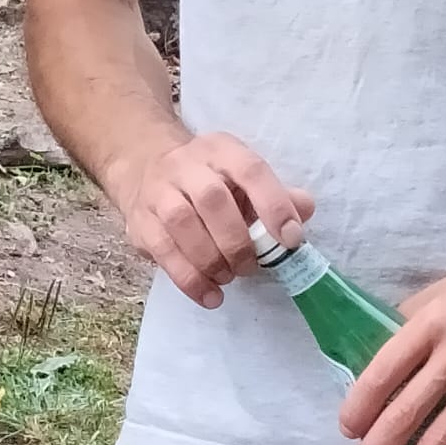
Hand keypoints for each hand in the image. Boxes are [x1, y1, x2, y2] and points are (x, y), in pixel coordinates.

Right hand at [111, 132, 314, 309]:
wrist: (143, 164)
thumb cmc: (208, 176)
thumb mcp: (242, 174)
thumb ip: (277, 193)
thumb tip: (305, 210)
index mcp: (222, 150)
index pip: (252, 171)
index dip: (274, 205)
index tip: (291, 240)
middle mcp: (187, 165)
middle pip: (213, 199)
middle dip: (237, 241)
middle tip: (251, 266)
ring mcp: (158, 191)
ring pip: (182, 224)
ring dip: (211, 260)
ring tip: (229, 277)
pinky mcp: (140, 221)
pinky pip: (162, 251)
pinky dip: (188, 278)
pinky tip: (209, 294)